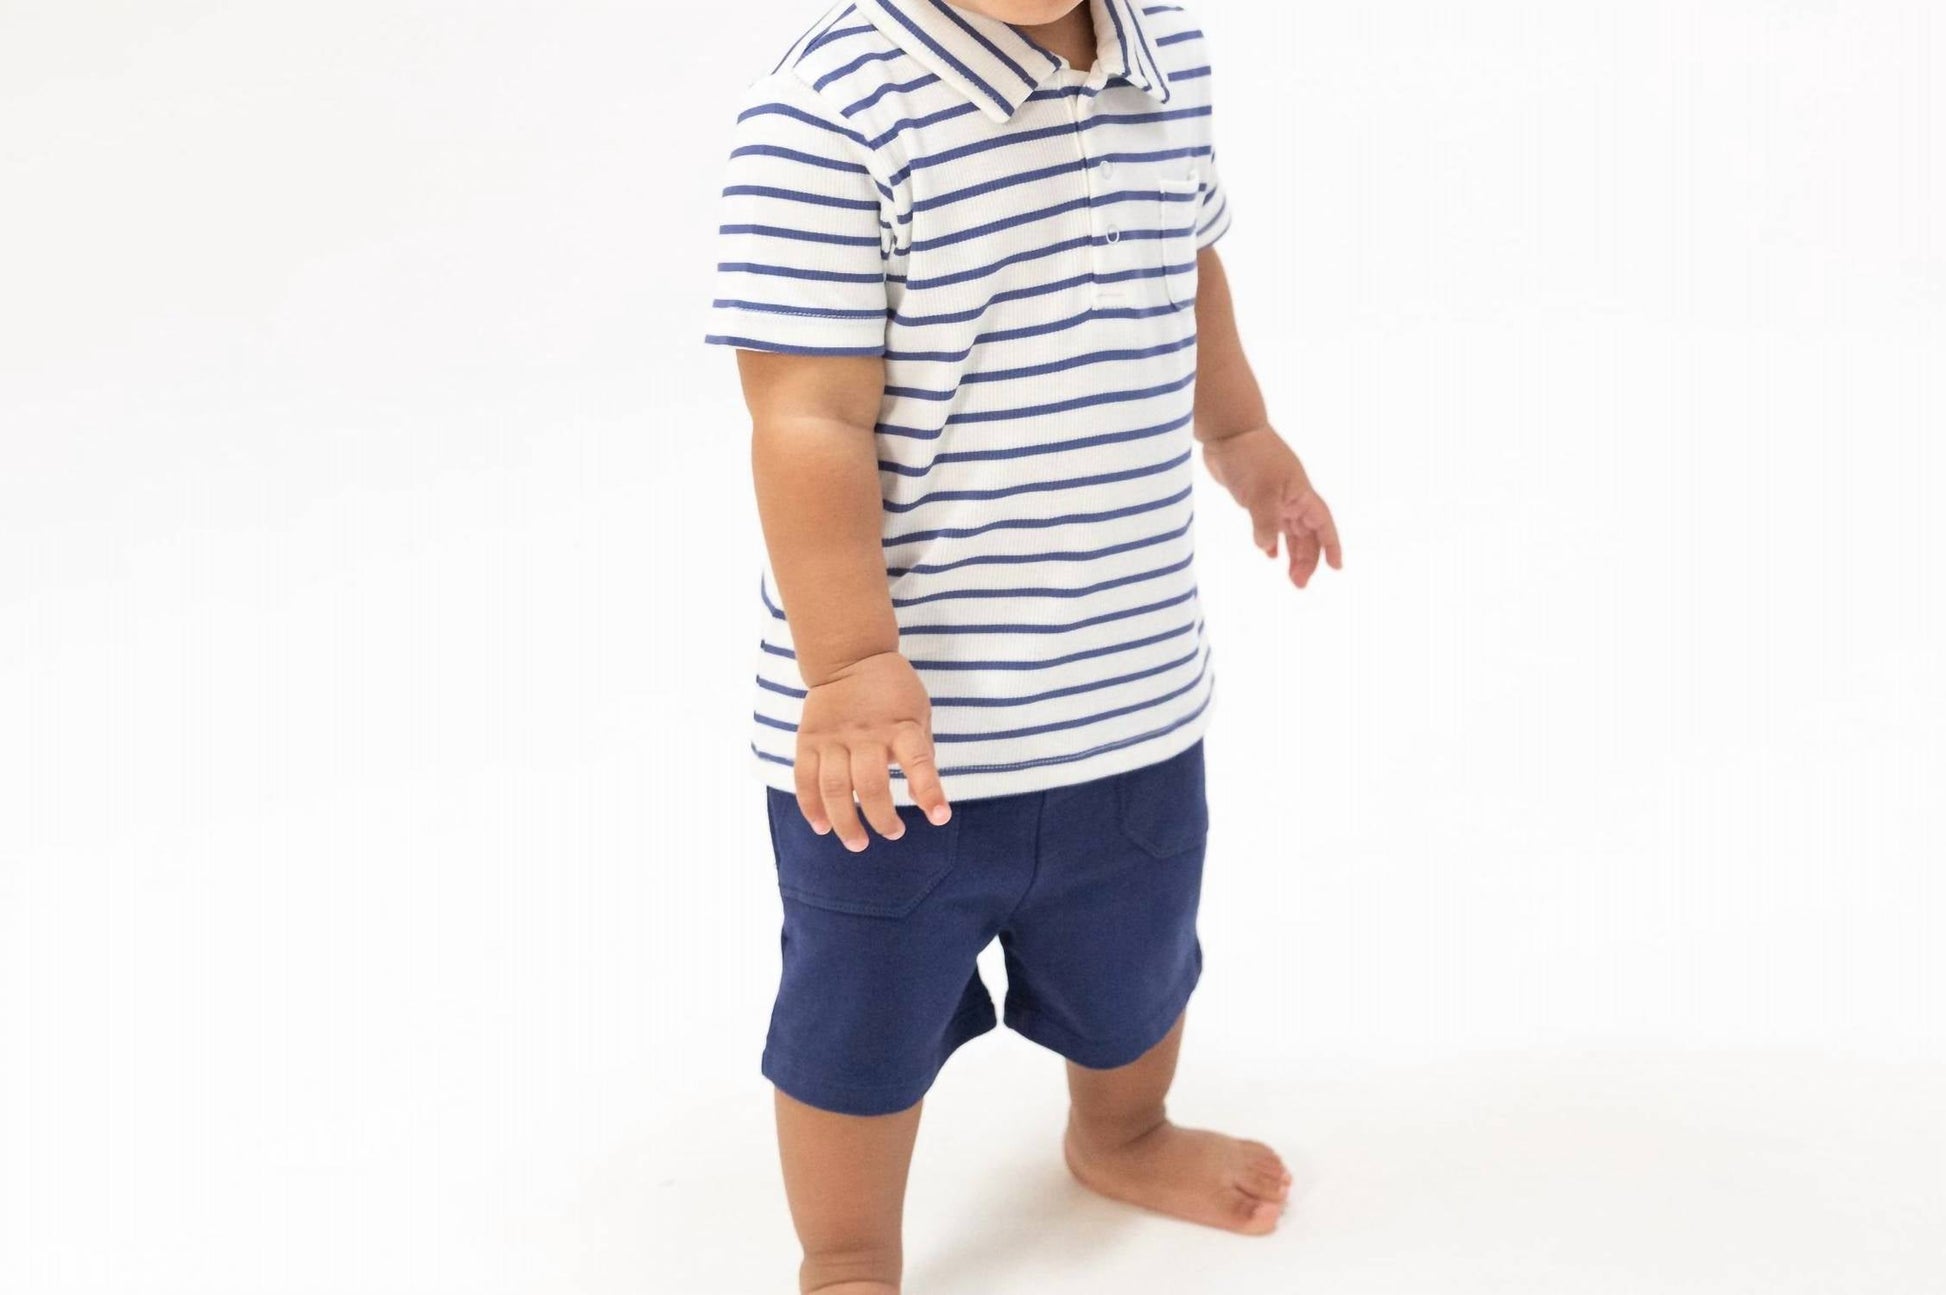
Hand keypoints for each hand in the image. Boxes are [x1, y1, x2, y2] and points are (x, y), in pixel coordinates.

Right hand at [794, 651, 950, 850]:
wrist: (850, 656)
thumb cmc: (892, 691)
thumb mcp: (918, 713)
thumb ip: (921, 753)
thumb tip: (921, 800)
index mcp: (900, 726)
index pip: (918, 761)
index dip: (929, 791)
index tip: (939, 817)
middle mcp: (866, 733)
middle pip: (869, 785)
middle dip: (882, 818)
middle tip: (893, 834)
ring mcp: (833, 737)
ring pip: (834, 788)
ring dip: (845, 822)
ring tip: (857, 843)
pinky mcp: (808, 739)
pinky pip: (804, 779)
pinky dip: (811, 807)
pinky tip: (822, 827)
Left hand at [1201, 426, 1343, 588]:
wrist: (1228, 432)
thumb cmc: (1250, 457)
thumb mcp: (1260, 492)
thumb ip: (1265, 522)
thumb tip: (1268, 548)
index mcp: (1301, 495)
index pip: (1323, 525)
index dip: (1331, 546)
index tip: (1336, 568)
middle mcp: (1293, 498)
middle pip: (1307, 535)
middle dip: (1307, 560)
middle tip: (1299, 584)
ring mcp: (1275, 498)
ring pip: (1291, 532)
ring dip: (1292, 554)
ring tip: (1291, 577)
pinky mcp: (1257, 497)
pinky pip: (1271, 525)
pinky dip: (1272, 540)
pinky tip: (1270, 554)